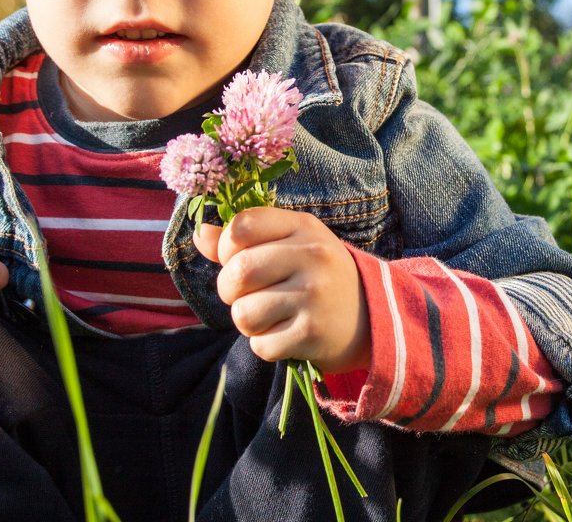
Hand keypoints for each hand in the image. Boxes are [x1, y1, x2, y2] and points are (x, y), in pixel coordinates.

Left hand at [193, 206, 369, 374]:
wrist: (371, 317)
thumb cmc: (318, 276)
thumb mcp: (291, 245)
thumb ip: (245, 239)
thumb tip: (199, 234)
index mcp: (303, 226)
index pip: (241, 226)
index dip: (226, 247)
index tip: (237, 258)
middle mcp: (312, 256)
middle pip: (237, 273)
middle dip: (229, 291)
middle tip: (247, 296)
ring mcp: (314, 295)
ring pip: (244, 314)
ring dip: (248, 322)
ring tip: (270, 316)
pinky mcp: (313, 333)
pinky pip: (261, 344)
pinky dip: (266, 345)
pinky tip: (286, 334)